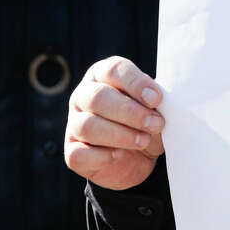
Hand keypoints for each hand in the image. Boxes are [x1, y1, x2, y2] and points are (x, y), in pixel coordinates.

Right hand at [64, 56, 164, 190]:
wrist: (138, 159)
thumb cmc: (144, 124)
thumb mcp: (154, 109)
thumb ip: (154, 100)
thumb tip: (156, 98)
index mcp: (102, 76)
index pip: (113, 70)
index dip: (135, 83)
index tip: (156, 99)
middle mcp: (83, 96)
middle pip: (98, 97)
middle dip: (130, 112)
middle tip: (155, 124)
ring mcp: (74, 124)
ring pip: (87, 126)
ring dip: (120, 135)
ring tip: (143, 140)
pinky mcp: (72, 152)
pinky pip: (78, 154)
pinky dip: (102, 156)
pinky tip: (119, 155)